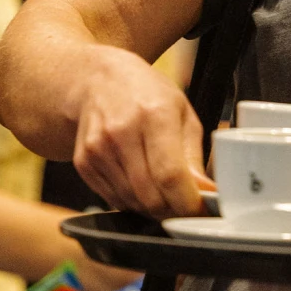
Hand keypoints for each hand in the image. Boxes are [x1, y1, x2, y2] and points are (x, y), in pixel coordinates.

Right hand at [71, 47, 211, 216]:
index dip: (188, 202)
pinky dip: (131, 200)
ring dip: (152, 207)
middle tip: (184, 204)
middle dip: (172, 210)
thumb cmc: (146, 94)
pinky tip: (138, 181)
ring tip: (162, 188)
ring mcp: (98, 149)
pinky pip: (113, 199)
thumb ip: (193, 156)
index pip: (170, 175)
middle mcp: (122, 132)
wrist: (98, 80)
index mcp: (154, 114)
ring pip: (132, 203)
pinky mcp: (84, 163)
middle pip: (150, 196)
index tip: (200, 210)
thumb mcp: (181, 112)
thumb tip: (206, 194)